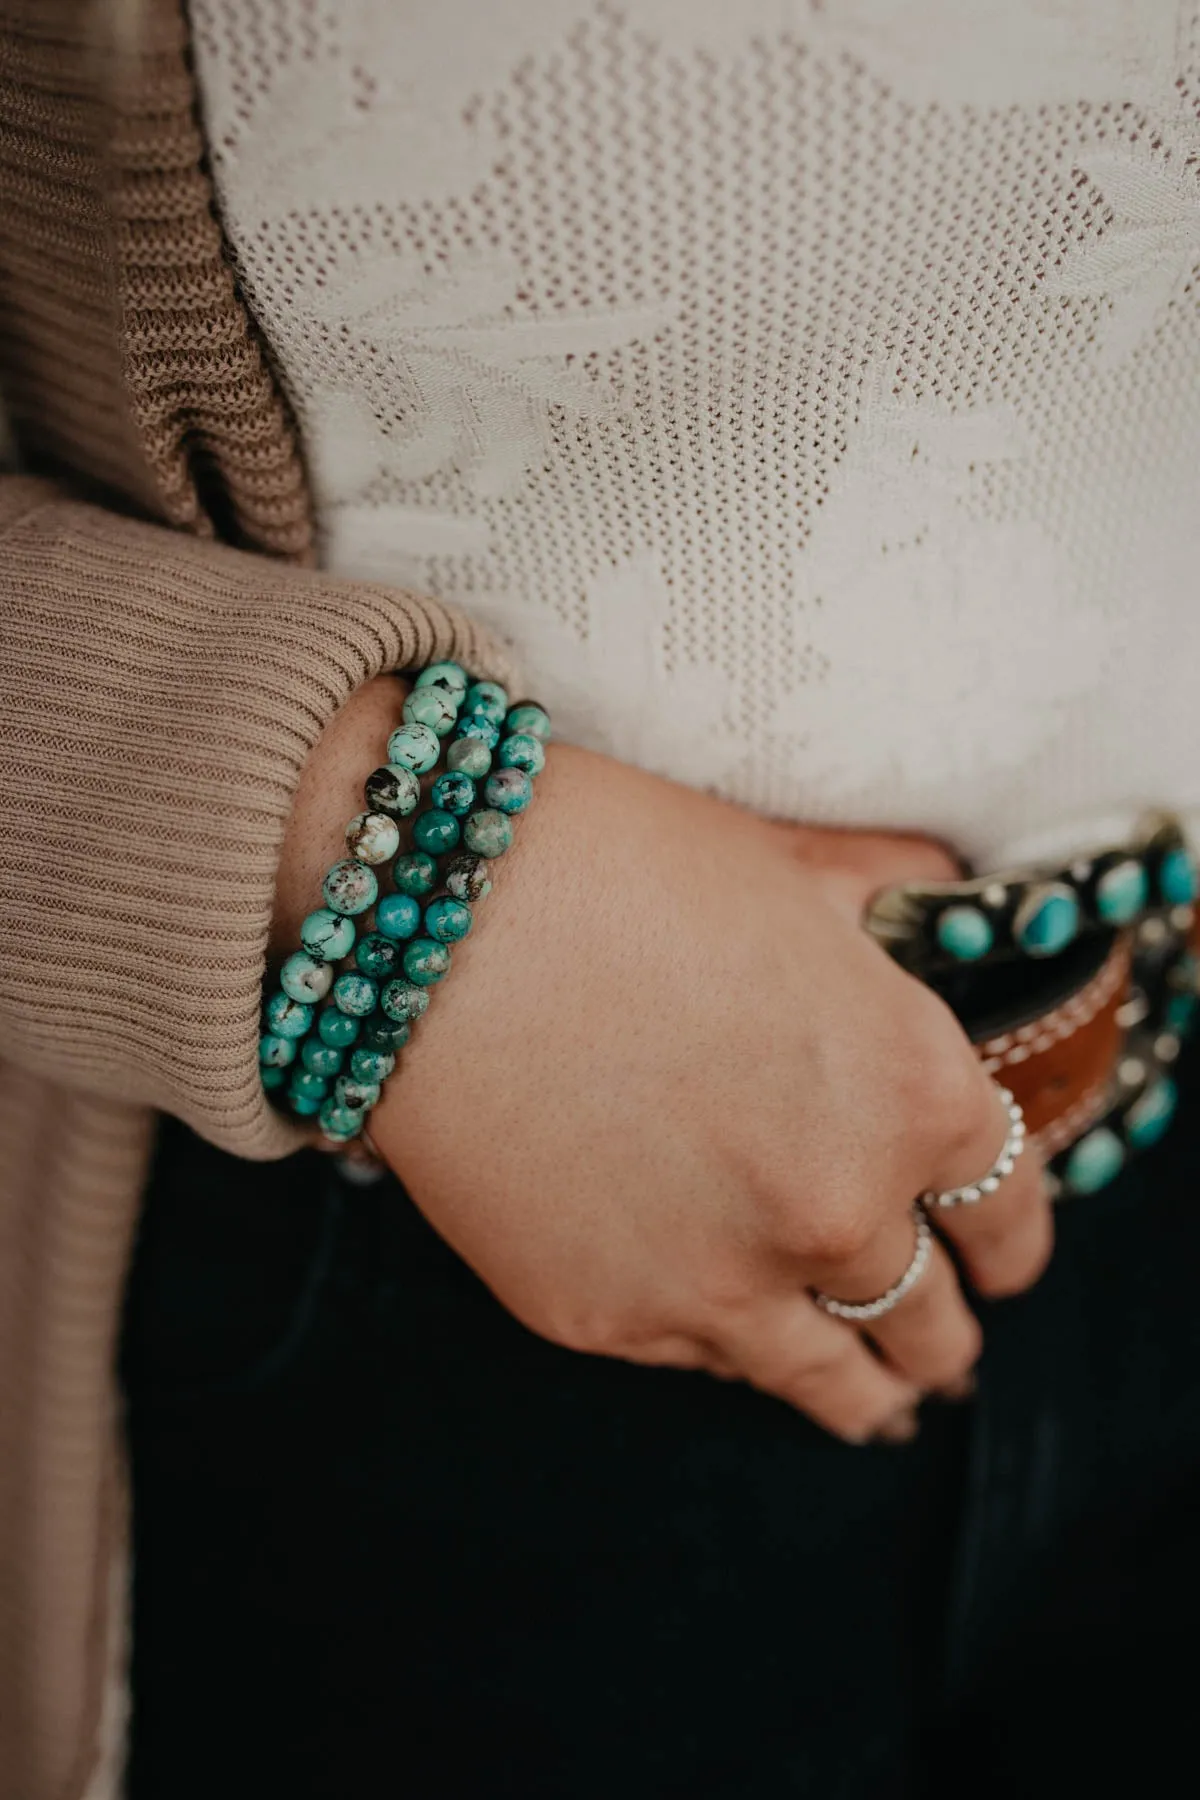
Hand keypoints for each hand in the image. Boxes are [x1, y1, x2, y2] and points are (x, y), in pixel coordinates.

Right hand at [363, 741, 1050, 1441]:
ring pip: (834, 1385)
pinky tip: (737, 1348)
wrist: (430, 918)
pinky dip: (731, 1354)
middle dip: (943, 1333)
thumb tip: (939, 894)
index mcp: (912, 1089)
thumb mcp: (790, 866)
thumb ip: (889, 896)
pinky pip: (702, 1362)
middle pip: (932, 1316)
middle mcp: (840, 1206)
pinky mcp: (608, 1320)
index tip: (1005, 1263)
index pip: (1008, 1204)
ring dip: (871, 1400)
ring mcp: (723, 1280)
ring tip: (879, 1412)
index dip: (1014, 1242)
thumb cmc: (613, 866)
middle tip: (940, 1346)